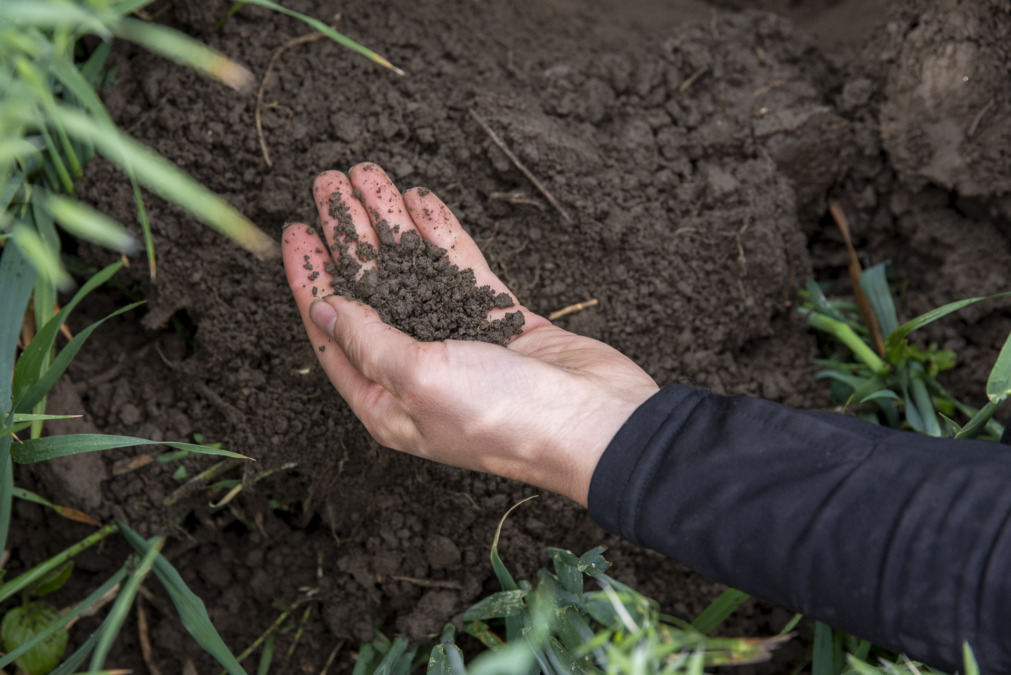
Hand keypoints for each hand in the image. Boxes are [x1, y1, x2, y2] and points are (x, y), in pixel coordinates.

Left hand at [282, 163, 657, 505]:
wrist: (596, 421)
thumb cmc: (504, 415)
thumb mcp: (419, 377)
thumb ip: (367, 339)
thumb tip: (323, 310)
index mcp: (386, 400)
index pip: (332, 329)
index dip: (311, 278)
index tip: (297, 229)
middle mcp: (417, 370)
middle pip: (370, 290)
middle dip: (348, 236)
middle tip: (328, 184)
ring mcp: (459, 340)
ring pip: (414, 269)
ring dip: (389, 222)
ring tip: (366, 174)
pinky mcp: (498, 318)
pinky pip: (459, 266)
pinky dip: (438, 233)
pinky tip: (418, 199)